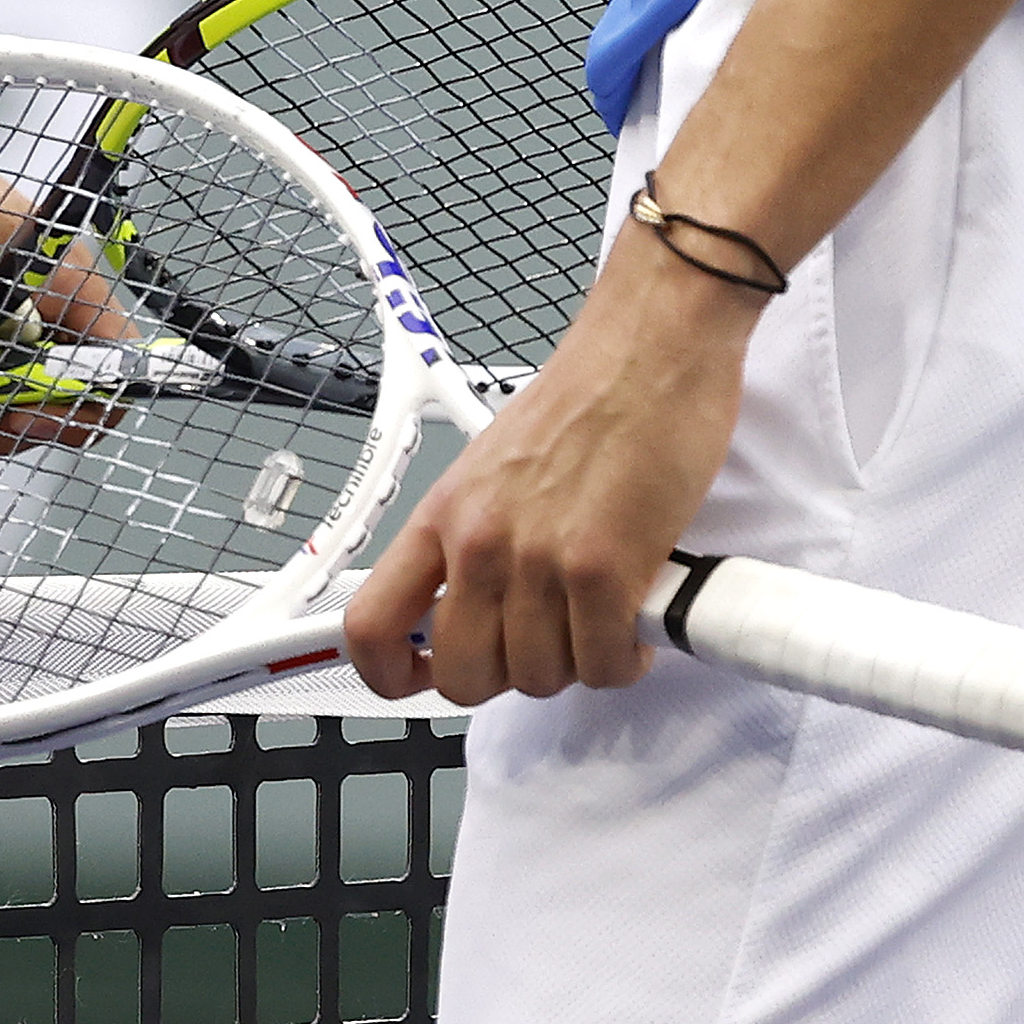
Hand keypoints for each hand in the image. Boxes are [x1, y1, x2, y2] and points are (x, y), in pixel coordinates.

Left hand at [338, 229, 754, 702]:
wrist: (652, 345)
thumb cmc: (589, 394)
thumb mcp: (495, 465)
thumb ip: (474, 533)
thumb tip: (465, 603)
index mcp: (443, 513)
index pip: (371, 626)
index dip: (389, 674)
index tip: (422, 678)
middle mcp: (479, 541)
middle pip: (462, 675)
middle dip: (509, 676)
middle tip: (545, 642)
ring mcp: (538, 559)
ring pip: (539, 678)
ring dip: (576, 663)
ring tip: (599, 619)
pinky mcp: (603, 569)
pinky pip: (603, 666)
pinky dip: (623, 660)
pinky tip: (634, 624)